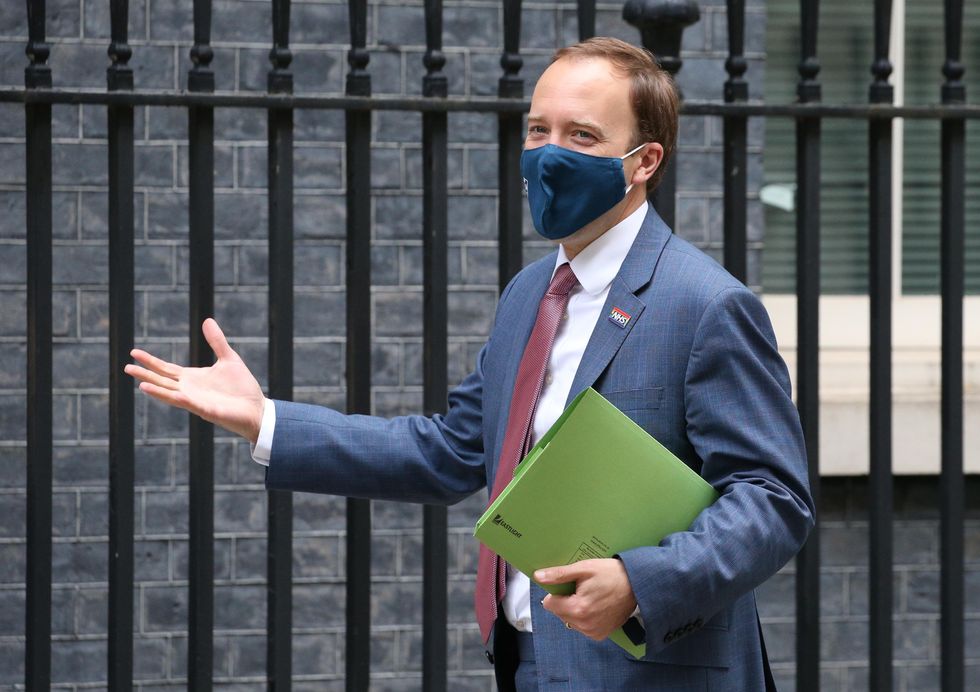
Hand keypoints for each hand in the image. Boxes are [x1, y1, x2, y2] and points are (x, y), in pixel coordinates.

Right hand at [124, 318, 265, 442]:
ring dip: (155, 389)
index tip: (134, 353)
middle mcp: (190, 390)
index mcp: (193, 378)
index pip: (166, 369)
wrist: (257, 409)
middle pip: (163, 381)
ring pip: (170, 394)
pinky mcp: (207, 410)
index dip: (151, 361)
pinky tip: (167, 393)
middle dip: (145, 374)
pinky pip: (188, 404)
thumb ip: (216, 341)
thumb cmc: (242, 387)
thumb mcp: (228, 358)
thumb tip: (207, 320)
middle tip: (126, 367)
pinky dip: (176, 398)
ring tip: (139, 382)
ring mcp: (196, 401)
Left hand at [535, 558, 637, 640]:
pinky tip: (596, 605)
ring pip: (569, 620)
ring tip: (591, 596)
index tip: (569, 584)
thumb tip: (538, 576)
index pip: (549, 604)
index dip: (556, 591)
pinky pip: (581, 626)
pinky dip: (584, 617)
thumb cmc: (611, 574)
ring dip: (574, 609)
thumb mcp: (583, 568)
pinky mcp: (600, 635)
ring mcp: (593, 632)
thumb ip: (559, 575)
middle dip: (565, 600)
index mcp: (578, 609)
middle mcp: (584, 625)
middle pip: (559, 612)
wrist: (637, 585)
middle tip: (582, 588)